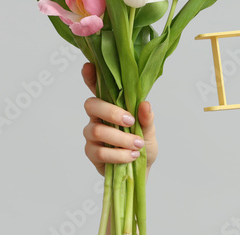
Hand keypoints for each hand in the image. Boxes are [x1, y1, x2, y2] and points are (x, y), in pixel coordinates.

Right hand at [81, 62, 157, 176]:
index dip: (90, 76)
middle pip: (91, 105)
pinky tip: (131, 156)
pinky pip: (99, 152)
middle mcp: (96, 117)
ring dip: (120, 138)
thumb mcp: (150, 132)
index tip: (88, 67)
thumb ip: (147, 119)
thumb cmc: (142, 146)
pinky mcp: (91, 153)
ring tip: (137, 145)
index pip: (96, 87)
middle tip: (131, 121)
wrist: (141, 172)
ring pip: (96, 130)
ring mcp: (91, 135)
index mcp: (110, 105)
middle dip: (111, 112)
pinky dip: (118, 155)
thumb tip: (145, 104)